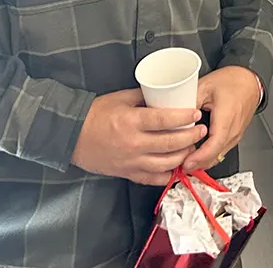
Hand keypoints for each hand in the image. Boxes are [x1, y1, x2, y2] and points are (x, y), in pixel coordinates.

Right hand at [71, 88, 205, 184]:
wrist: (71, 136)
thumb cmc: (96, 114)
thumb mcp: (122, 98)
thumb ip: (146, 96)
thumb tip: (167, 93)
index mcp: (132, 122)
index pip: (164, 120)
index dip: (184, 117)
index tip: (197, 114)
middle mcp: (133, 144)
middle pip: (169, 144)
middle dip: (190, 137)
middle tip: (202, 130)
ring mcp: (130, 161)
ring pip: (164, 164)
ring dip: (182, 156)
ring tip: (192, 147)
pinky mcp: (126, 173)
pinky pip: (151, 179)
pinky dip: (166, 175)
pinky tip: (177, 167)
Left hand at [181, 66, 261, 171]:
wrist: (249, 80)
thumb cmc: (231, 81)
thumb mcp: (205, 87)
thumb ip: (189, 104)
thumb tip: (173, 119)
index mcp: (226, 117)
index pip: (214, 145)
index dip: (199, 157)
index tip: (185, 162)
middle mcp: (234, 129)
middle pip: (215, 155)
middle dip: (196, 164)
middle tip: (178, 164)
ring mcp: (236, 135)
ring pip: (218, 156)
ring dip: (202, 161)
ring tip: (185, 159)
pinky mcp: (236, 136)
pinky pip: (221, 151)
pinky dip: (209, 155)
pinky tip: (197, 152)